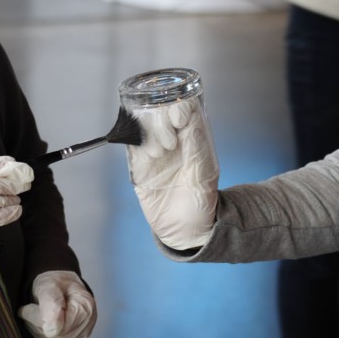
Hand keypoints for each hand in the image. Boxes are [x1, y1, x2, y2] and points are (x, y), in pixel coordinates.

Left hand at [19, 270, 96, 337]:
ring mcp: (81, 336)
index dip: (38, 318)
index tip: (27, 307)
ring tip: (34, 314)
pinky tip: (40, 323)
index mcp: (85, 307)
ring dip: (37, 330)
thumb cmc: (54, 282)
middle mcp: (87, 324)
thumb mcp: (48, 285)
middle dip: (36, 324)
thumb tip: (52, 330)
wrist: (61, 286)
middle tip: (27, 310)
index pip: (58, 327)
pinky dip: (41, 336)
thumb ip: (50, 304)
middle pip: (56, 337)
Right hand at [125, 101, 218, 249]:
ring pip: (143, 128)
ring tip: (160, 152)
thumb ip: (197, 145)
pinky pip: (132, 148)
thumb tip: (190, 118)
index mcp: (191, 139)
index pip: (182, 110)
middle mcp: (171, 142)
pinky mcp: (139, 168)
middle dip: (162, 121)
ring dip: (150, 134)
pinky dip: (138, 145)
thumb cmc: (202, 201)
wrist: (188, 230)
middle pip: (159, 115)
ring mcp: (153, 154)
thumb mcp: (206, 171)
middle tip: (170, 141)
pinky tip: (150, 155)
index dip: (179, 107)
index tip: (180, 116)